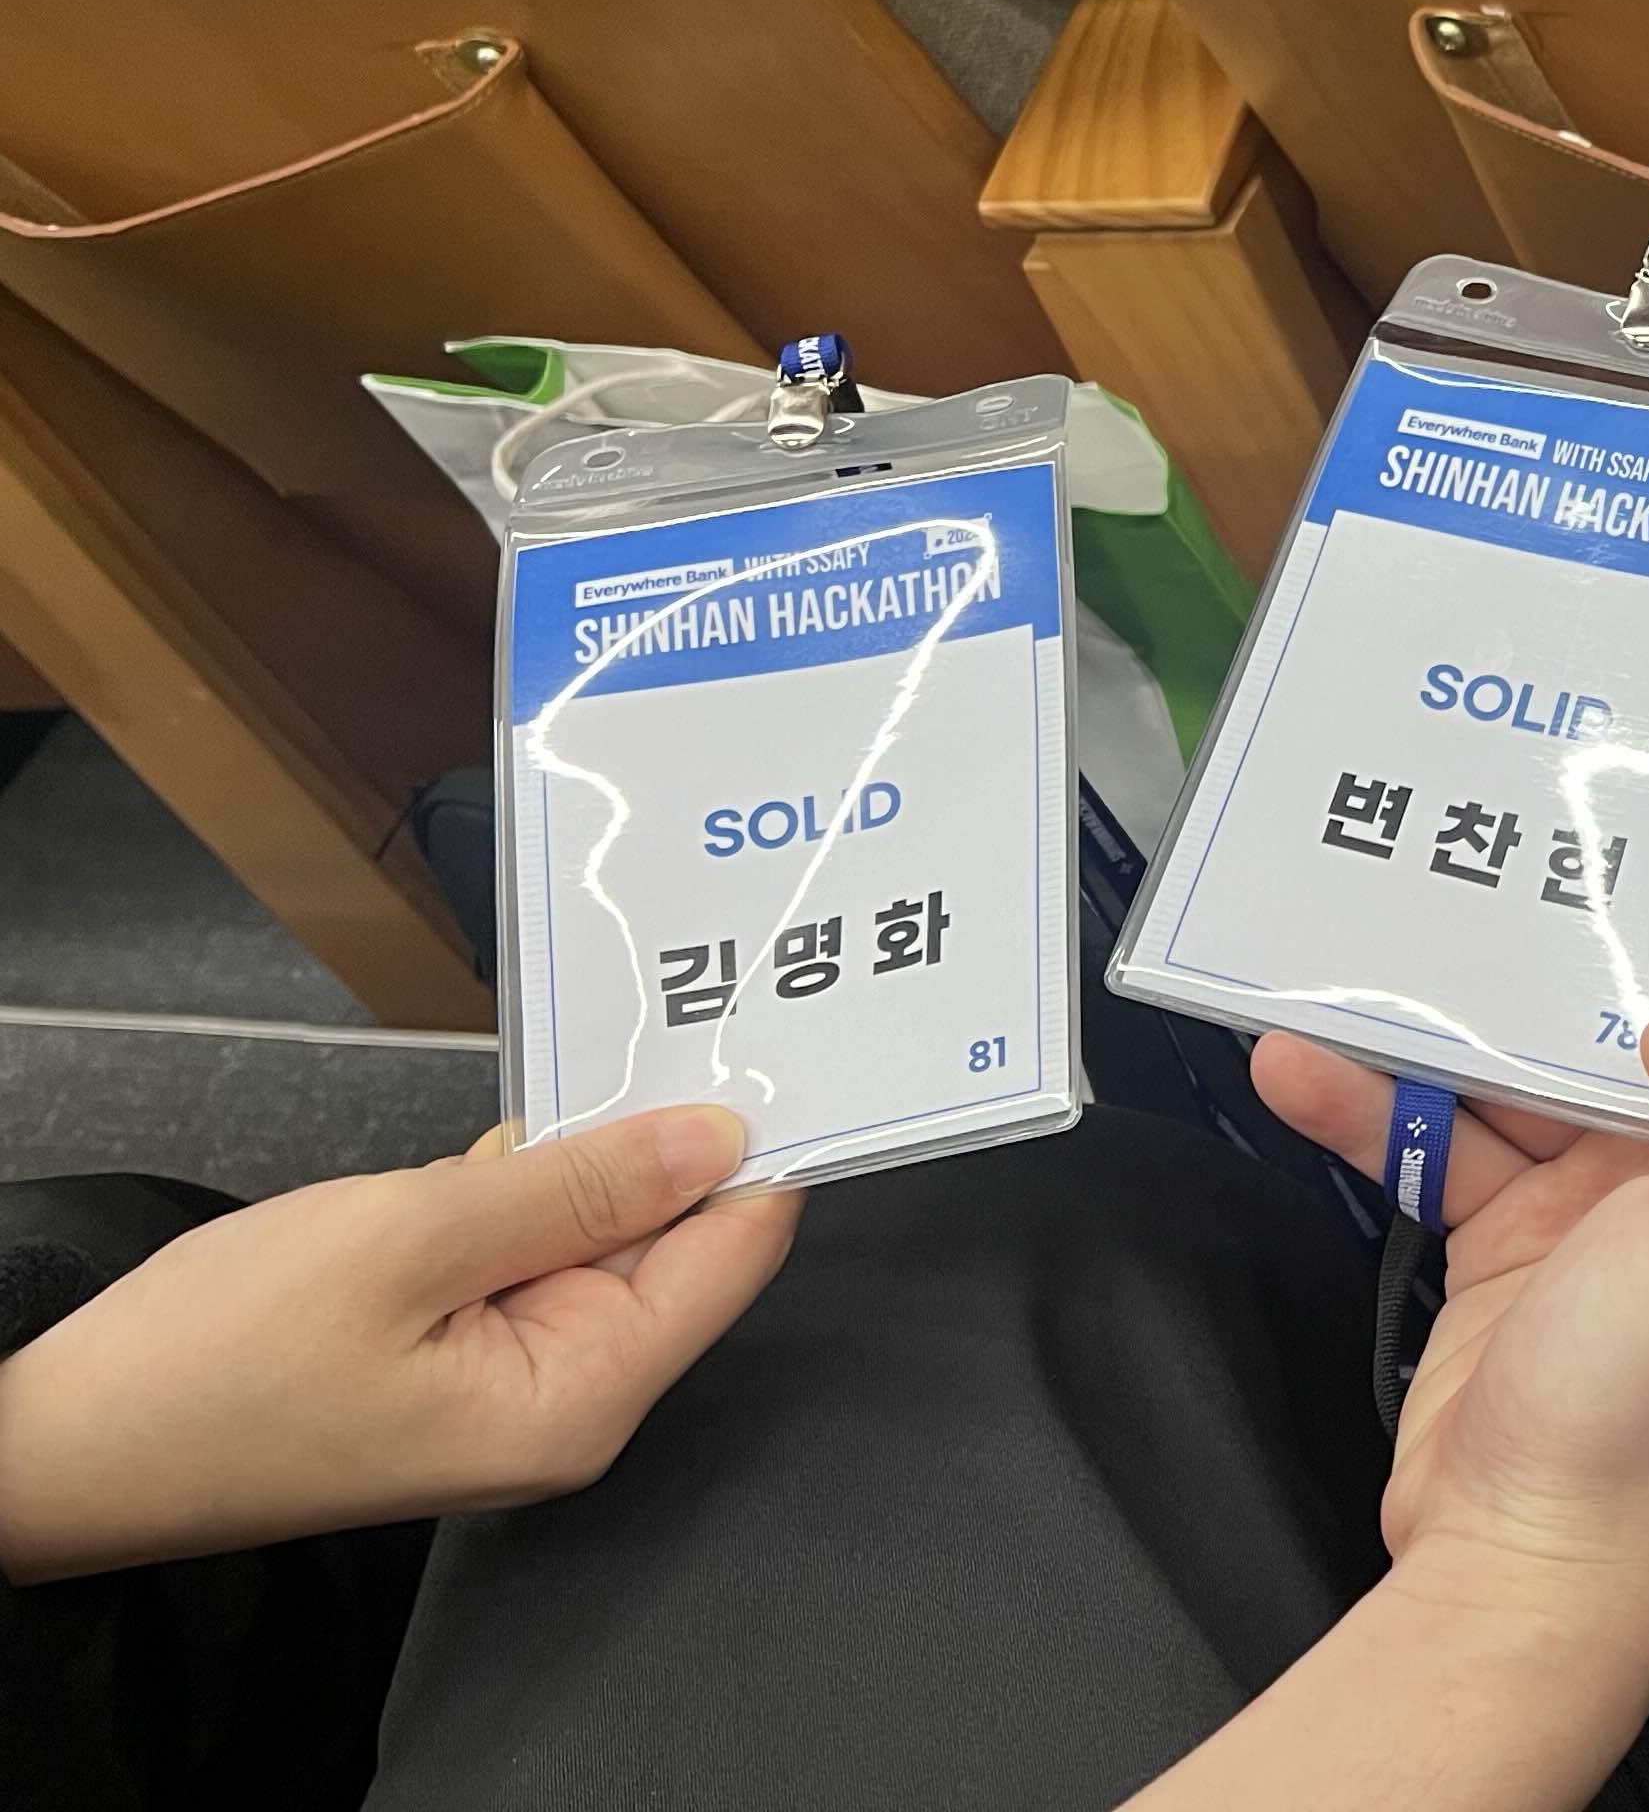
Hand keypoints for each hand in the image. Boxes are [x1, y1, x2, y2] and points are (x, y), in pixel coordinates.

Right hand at [0, 1108, 795, 1578]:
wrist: (60, 1447)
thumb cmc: (211, 1365)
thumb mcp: (405, 1242)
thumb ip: (573, 1189)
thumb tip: (713, 1138)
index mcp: (581, 1395)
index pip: (736, 1251)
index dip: (758, 1143)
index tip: (768, 1039)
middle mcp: (566, 1400)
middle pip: (676, 1240)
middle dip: (662, 1137)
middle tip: (664, 1010)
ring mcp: (508, 1381)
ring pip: (597, 1235)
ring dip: (583, 1156)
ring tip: (584, 1052)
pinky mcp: (452, 1357)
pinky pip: (526, 1254)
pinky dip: (519, 1190)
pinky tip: (500, 1137)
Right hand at [1249, 686, 1648, 1602]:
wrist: (1525, 1558)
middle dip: (1600, 872)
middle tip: (1547, 761)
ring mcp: (1618, 1185)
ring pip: (1532, 1033)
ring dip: (1455, 984)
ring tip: (1389, 898)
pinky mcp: (1517, 1225)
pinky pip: (1439, 1119)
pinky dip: (1372, 1089)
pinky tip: (1308, 1051)